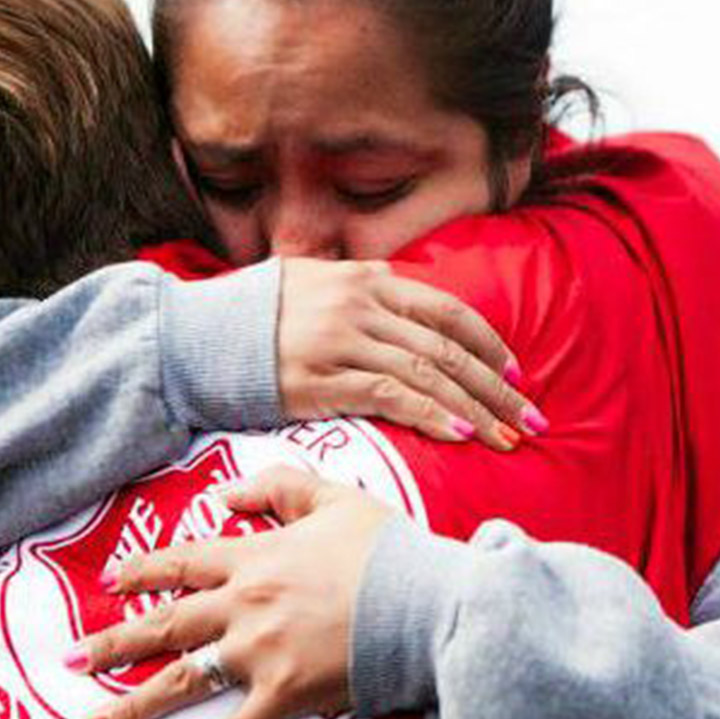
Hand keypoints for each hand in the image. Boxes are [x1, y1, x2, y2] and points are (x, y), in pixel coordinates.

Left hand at [69, 466, 392, 718]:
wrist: (426, 602)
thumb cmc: (388, 550)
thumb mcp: (335, 499)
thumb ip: (280, 487)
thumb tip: (226, 495)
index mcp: (253, 557)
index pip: (181, 562)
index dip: (143, 572)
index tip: (112, 583)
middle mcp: (243, 605)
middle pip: (163, 624)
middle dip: (111, 643)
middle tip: (68, 659)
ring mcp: (258, 653)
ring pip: (180, 680)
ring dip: (132, 704)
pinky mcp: (283, 695)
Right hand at [277, 258, 545, 450]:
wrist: (188, 339)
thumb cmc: (251, 318)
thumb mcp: (311, 284)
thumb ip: (362, 293)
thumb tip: (404, 308)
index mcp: (366, 279)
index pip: (447, 309)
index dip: (489, 343)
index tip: (516, 374)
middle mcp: (361, 305)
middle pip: (449, 347)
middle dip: (498, 387)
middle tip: (531, 419)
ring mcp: (342, 341)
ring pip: (430, 374)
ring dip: (478, 409)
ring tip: (508, 439)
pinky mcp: (323, 379)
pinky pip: (394, 397)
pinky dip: (435, 415)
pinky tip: (463, 435)